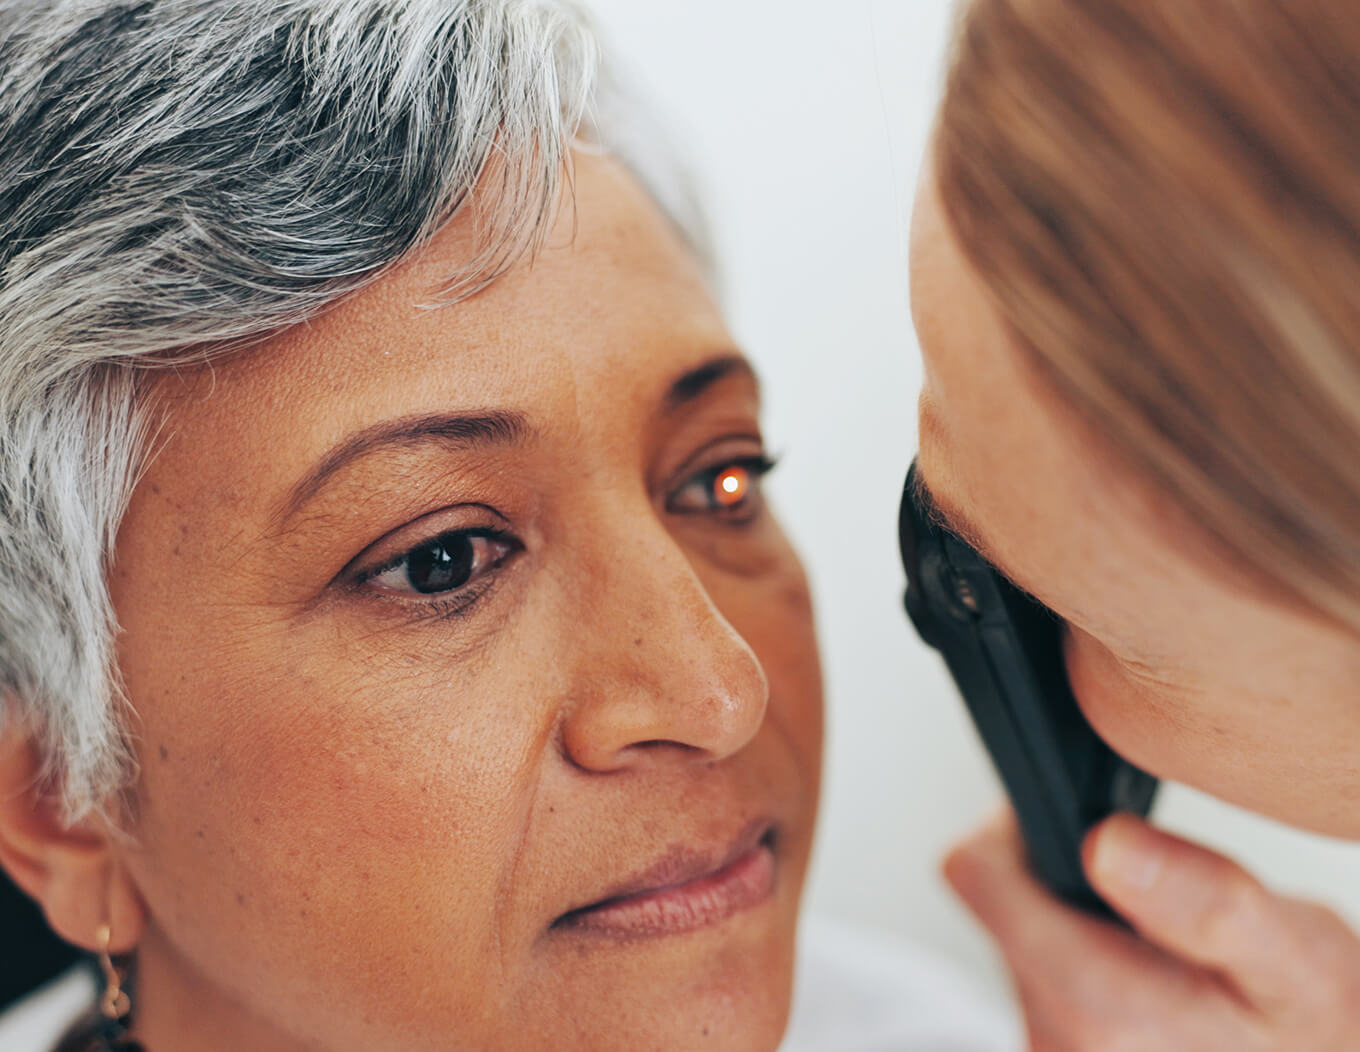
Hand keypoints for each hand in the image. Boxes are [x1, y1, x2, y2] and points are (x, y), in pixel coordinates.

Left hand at [944, 810, 1359, 1050]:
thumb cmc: (1316, 1034)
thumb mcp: (1296, 959)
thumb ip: (1208, 900)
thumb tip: (1108, 844)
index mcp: (1097, 1010)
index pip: (980, 874)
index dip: (1024, 826)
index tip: (1091, 830)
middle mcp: (1055, 1044)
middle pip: (1000, 907)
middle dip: (1067, 887)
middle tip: (1153, 900)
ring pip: (1022, 947)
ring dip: (1081, 934)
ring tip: (1163, 955)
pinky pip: (1045, 988)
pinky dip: (1089, 973)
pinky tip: (1152, 992)